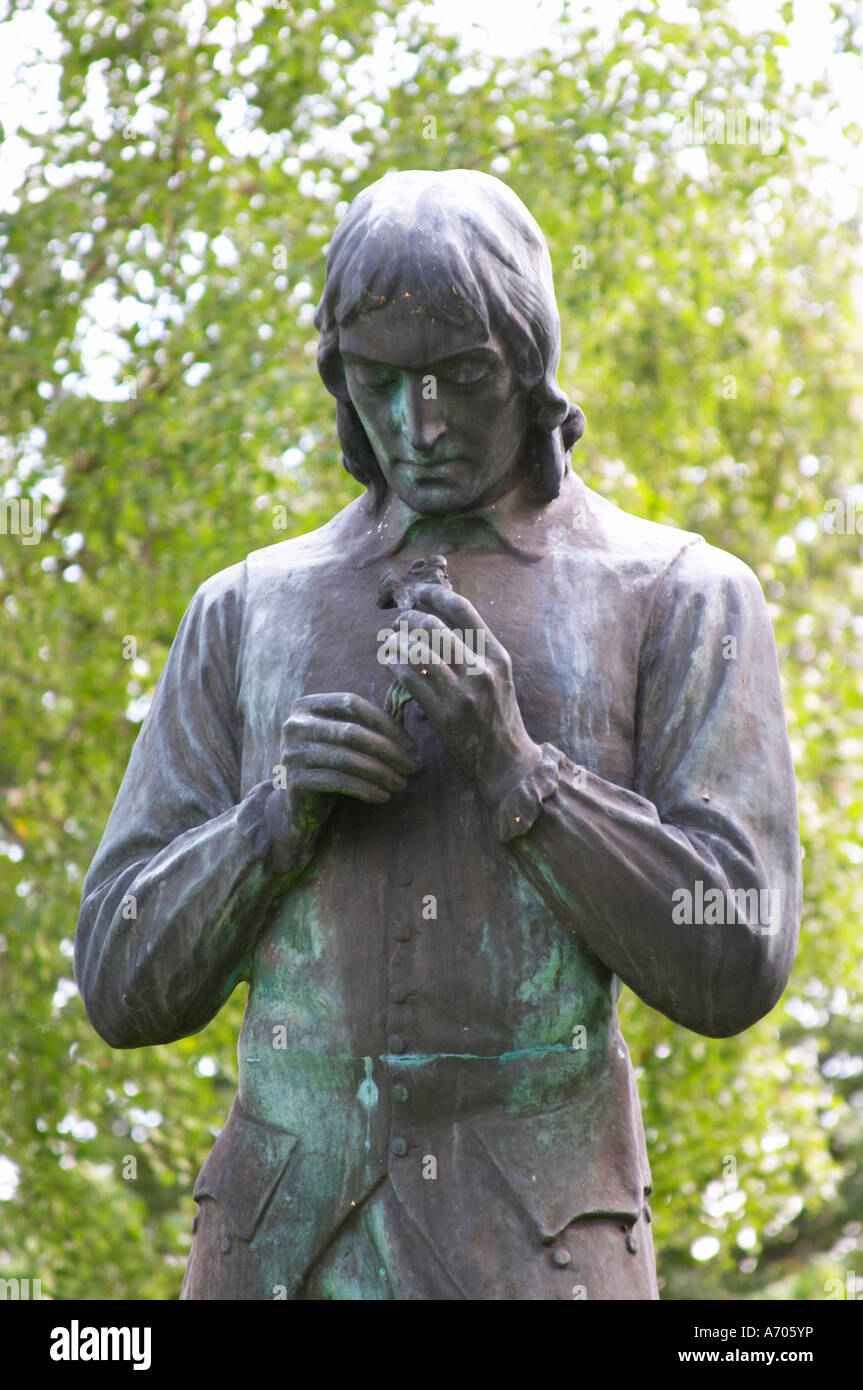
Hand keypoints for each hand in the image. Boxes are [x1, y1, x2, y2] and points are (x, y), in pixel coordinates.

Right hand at [278, 692, 419, 838]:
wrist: (297, 805)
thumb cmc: (329, 766)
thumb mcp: (341, 740)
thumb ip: (365, 725)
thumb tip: (408, 721)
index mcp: (307, 706)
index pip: (352, 704)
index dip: (384, 722)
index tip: (410, 744)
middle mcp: (295, 725)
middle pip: (351, 731)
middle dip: (388, 750)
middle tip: (412, 767)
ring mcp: (291, 752)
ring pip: (346, 758)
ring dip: (380, 772)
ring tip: (401, 784)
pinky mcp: (293, 781)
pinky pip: (336, 782)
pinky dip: (364, 788)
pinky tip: (383, 796)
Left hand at [389, 586, 541, 804]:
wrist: (507, 763)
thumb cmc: (497, 717)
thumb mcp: (497, 676)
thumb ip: (474, 650)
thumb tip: (436, 618)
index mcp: (497, 655)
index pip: (462, 609)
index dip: (434, 595)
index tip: (416, 593)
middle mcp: (482, 670)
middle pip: (434, 626)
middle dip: (409, 618)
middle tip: (397, 622)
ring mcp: (464, 693)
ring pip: (418, 652)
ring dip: (396, 642)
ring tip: (389, 641)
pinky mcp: (445, 715)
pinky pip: (410, 679)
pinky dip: (394, 665)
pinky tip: (388, 662)